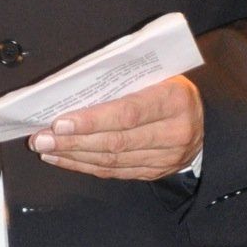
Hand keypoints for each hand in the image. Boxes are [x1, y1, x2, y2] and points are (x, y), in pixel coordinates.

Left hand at [29, 76, 202, 181]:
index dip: (91, 120)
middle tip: (41, 138)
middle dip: (73, 141)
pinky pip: (115, 172)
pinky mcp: (156, 172)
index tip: (60, 122)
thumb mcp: (158, 74)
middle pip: (116, 141)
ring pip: (113, 160)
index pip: (127, 113)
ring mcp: (166, 158)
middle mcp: (174, 132)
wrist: (206, 122)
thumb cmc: (171, 90)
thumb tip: (74, 89)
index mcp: (174, 100)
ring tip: (45, 148)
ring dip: (73, 155)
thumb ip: (124, 80)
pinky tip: (64, 159)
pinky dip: (85, 166)